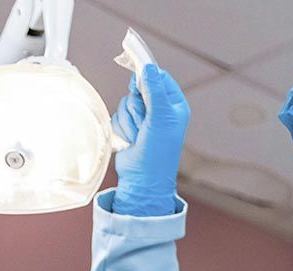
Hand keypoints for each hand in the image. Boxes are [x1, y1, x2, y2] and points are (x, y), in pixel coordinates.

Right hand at [111, 64, 189, 216]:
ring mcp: (144, 120)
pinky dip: (122, 129)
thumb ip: (154, 91)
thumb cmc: (158, 153)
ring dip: (130, 121)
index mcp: (174, 105)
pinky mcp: (129, 128)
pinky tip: (131, 142)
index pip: (159, 78)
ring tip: (139, 137)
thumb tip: (147, 67)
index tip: (135, 74)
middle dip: (137, 106)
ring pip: (126, 103)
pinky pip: (118, 116)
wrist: (143, 181)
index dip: (147, 76)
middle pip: (139, 89)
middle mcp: (160, 110)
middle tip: (144, 122)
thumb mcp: (160, 118)